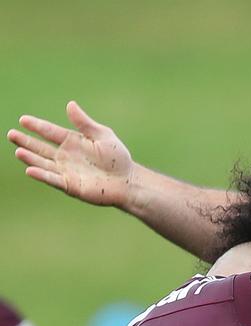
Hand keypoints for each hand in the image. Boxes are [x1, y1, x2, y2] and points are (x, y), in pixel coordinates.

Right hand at [8, 101, 133, 206]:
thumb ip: (84, 123)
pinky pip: (53, 179)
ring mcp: (66, 171)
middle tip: (11, 134)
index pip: (50, 132)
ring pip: (43, 163)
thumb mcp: (102, 135)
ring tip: (18, 150)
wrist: (128, 180)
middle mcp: (65, 156)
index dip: (37, 126)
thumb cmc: (118, 158)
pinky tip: (30, 169)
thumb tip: (70, 104)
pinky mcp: (70, 185)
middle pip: (41, 148)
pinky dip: (42, 175)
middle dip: (26, 141)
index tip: (23, 120)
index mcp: (72, 141)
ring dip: (30, 158)